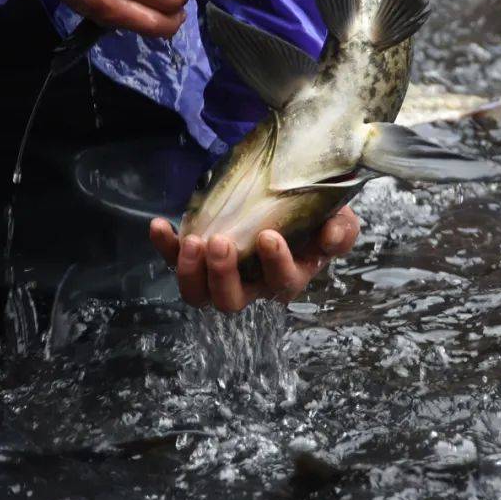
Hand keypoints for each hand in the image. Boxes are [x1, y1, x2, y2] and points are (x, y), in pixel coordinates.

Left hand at [148, 207, 360, 312]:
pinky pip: (175, 260)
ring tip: (192, 242)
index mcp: (288, 276)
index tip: (268, 236)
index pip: (282, 282)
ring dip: (191, 272)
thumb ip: (341, 230)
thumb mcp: (338, 218)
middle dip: (223, 275)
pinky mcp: (198, 257)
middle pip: (231, 301)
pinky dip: (165, 247)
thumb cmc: (314, 214)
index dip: (275, 264)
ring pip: (200, 294)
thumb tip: (330, 236)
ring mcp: (221, 274)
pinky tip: (159, 226)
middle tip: (220, 242)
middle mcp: (252, 284)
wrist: (287, 198)